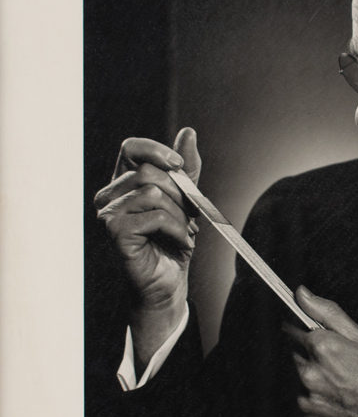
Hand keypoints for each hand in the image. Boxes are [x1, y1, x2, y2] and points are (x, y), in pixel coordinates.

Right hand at [94, 128, 200, 364]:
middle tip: (190, 215)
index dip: (156, 150)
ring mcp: (108, 215)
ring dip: (180, 214)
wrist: (167, 284)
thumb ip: (186, 170)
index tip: (180, 166)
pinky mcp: (115, 233)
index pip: (130, 148)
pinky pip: (155, 216)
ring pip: (154, 193)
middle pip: (149, 172)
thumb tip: (188, 132)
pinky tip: (179, 241)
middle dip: (180, 193)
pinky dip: (176, 228)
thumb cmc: (172, 242)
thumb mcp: (186, 200)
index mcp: (122, 183)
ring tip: (184, 231)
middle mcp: (109, 196)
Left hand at [285, 287, 357, 416]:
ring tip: (344, 385)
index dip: (310, 332)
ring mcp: (307, 400)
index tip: (319, 338)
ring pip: (300, 379)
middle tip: (343, 366)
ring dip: (315, 379)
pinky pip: (305, 401)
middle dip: (314, 357)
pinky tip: (340, 400)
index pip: (295, 329)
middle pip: (298, 355)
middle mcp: (310, 374)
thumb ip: (327, 313)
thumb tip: (301, 293)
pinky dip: (318, 400)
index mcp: (323, 349)